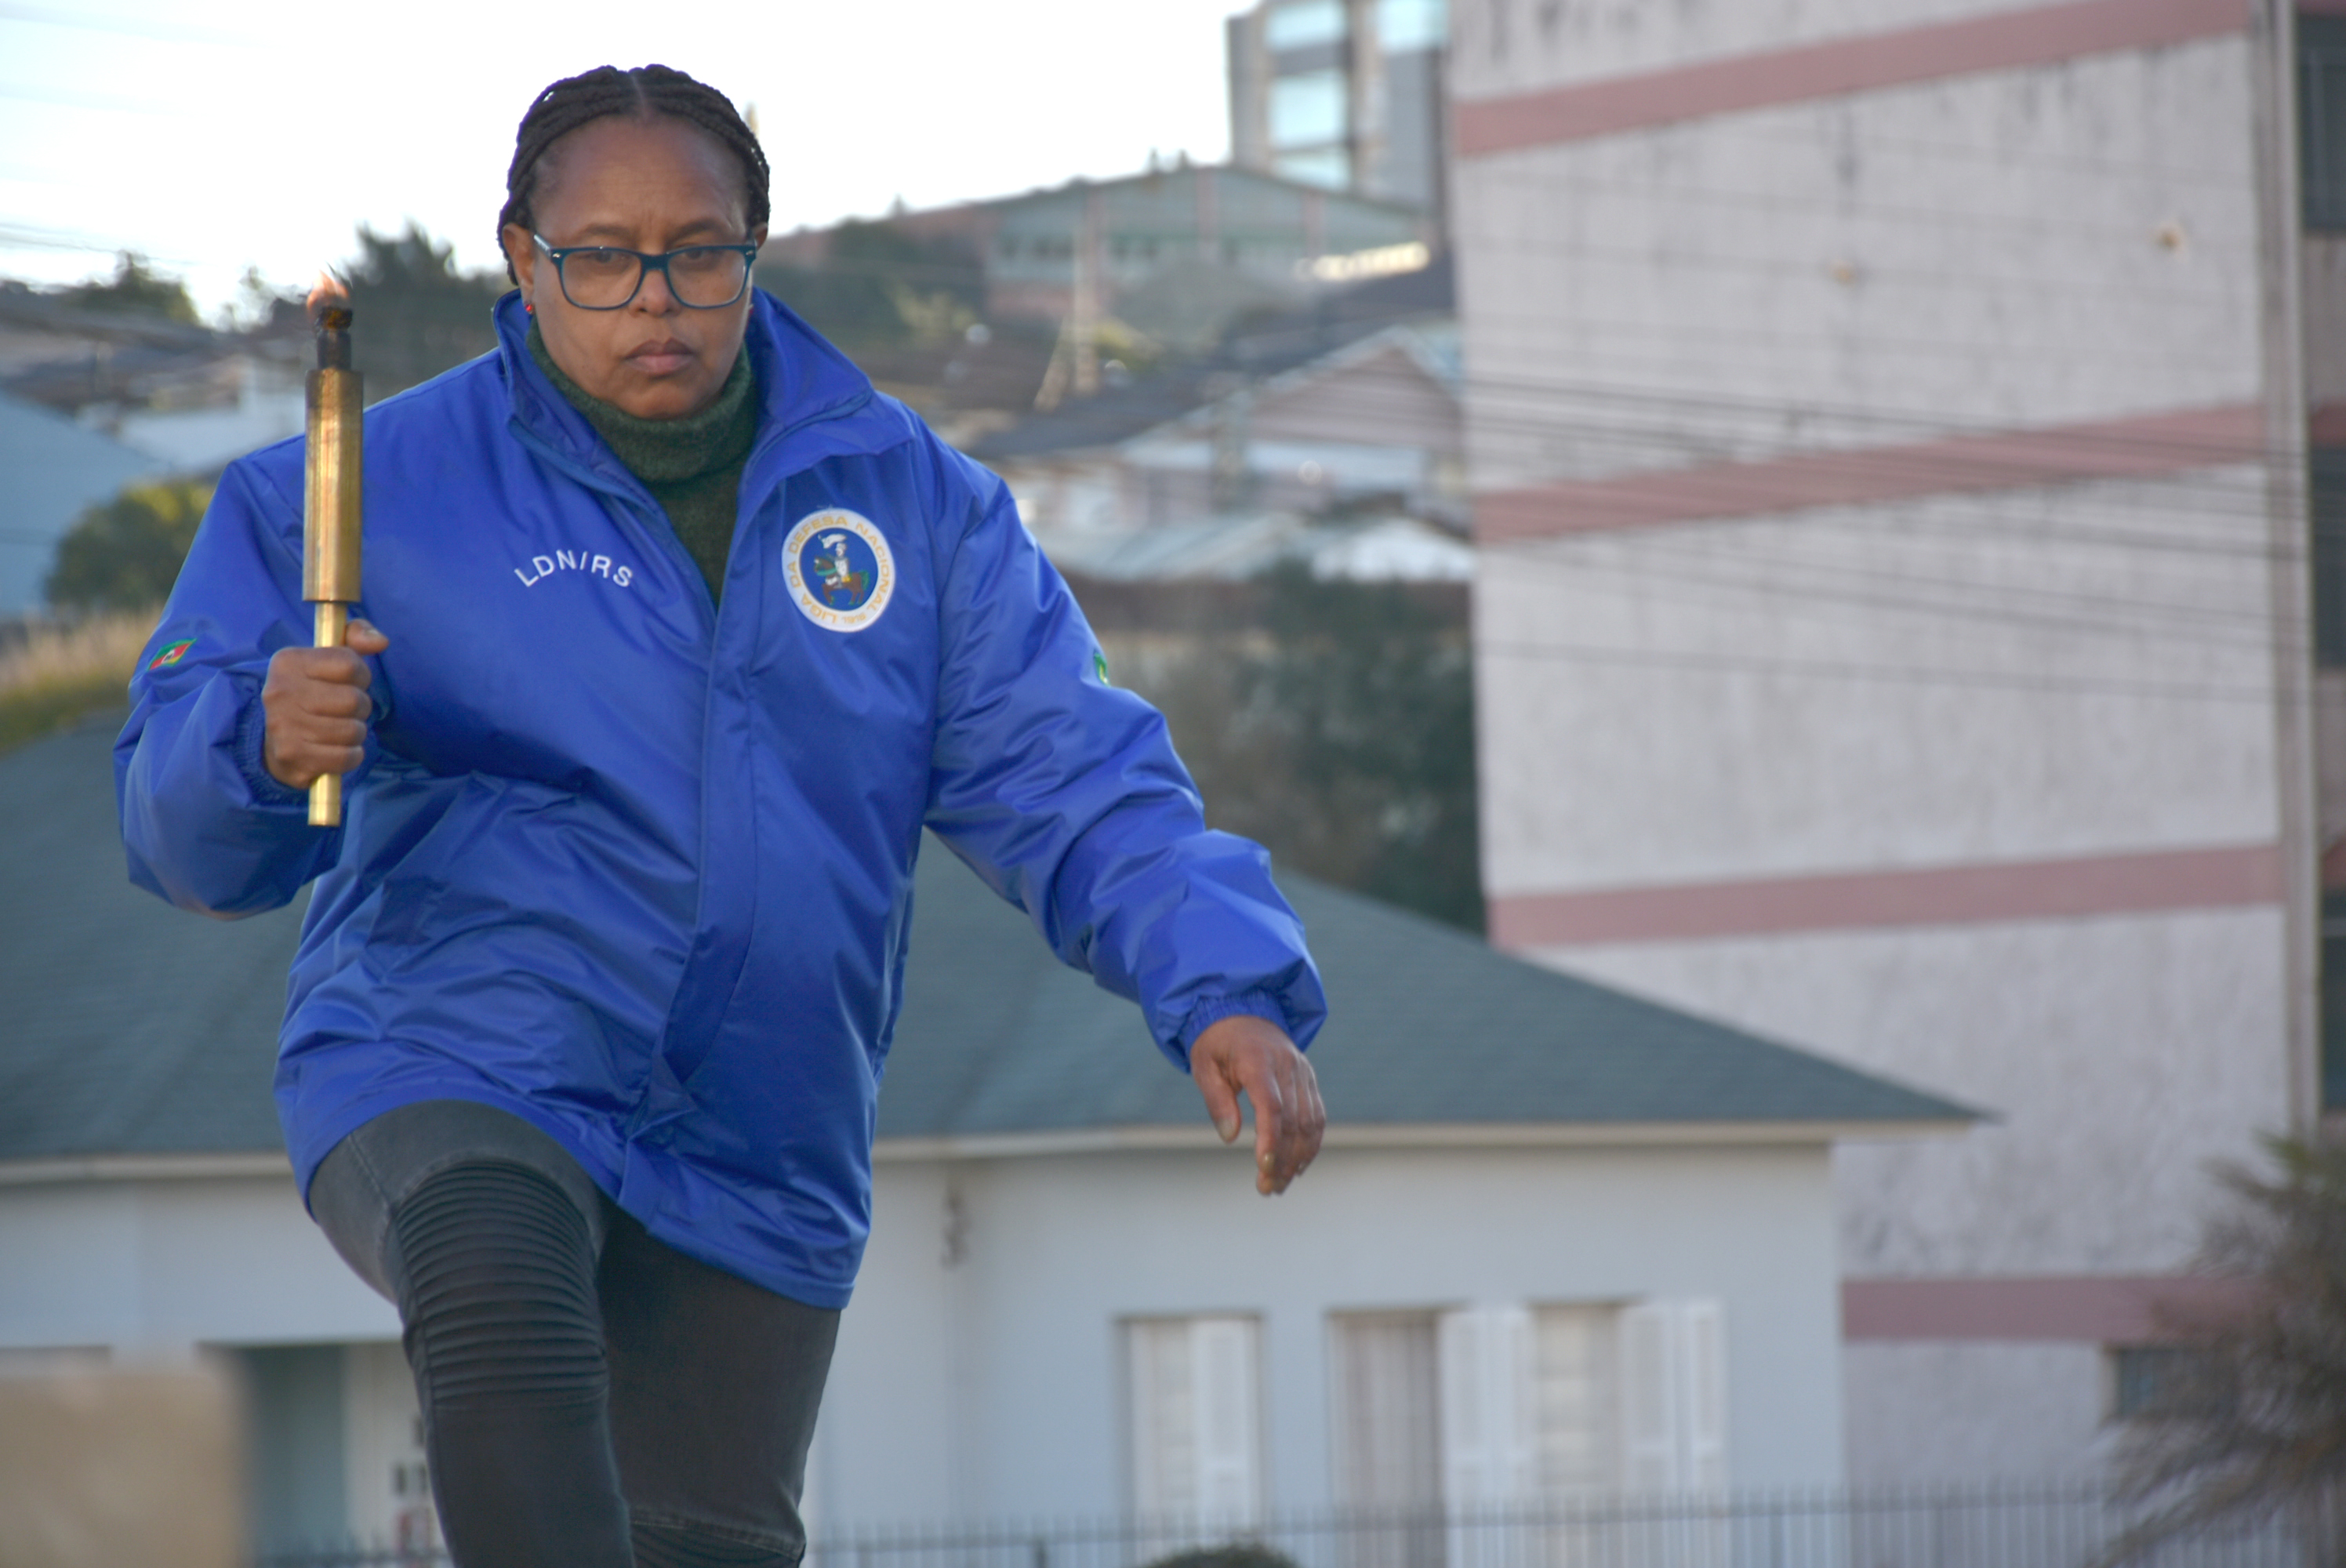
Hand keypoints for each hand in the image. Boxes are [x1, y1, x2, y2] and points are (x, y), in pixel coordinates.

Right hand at [261, 619, 388, 790]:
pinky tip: (336, 749)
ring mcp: (283, 725)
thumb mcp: (329, 658)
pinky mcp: (292, 756)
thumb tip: (380, 642)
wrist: (276, 742)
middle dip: (360, 707)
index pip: (350, 664)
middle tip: (345, 710)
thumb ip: (356, 637)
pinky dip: (351, 755)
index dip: (361, 675)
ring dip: (355, 733)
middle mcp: (279, 691)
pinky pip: (346, 757)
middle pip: (353, 700)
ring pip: (352, 730)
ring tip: (339, 729)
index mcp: (288, 661)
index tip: (350, 682)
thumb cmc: (314, 693)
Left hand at [1190, 1014, 1323, 1195]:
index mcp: (1259, 1060)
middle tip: (1268, 1189)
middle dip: (1283, 1159)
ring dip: (1298, 1158)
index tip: (1263, 1168)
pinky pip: (1317, 1115)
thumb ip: (1216, 1100)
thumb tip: (1229, 1138)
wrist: (1242, 1010)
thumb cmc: (1217, 1043)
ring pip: (1310, 1122)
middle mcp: (1288, 1065)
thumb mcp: (1203, 1065)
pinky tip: (1298, 1166)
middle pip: (1293, 1120)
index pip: (1273, 1106)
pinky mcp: (1309, 1079)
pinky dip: (1311, 1144)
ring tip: (1280, 1185)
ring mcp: (1302, 1072)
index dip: (1271, 1140)